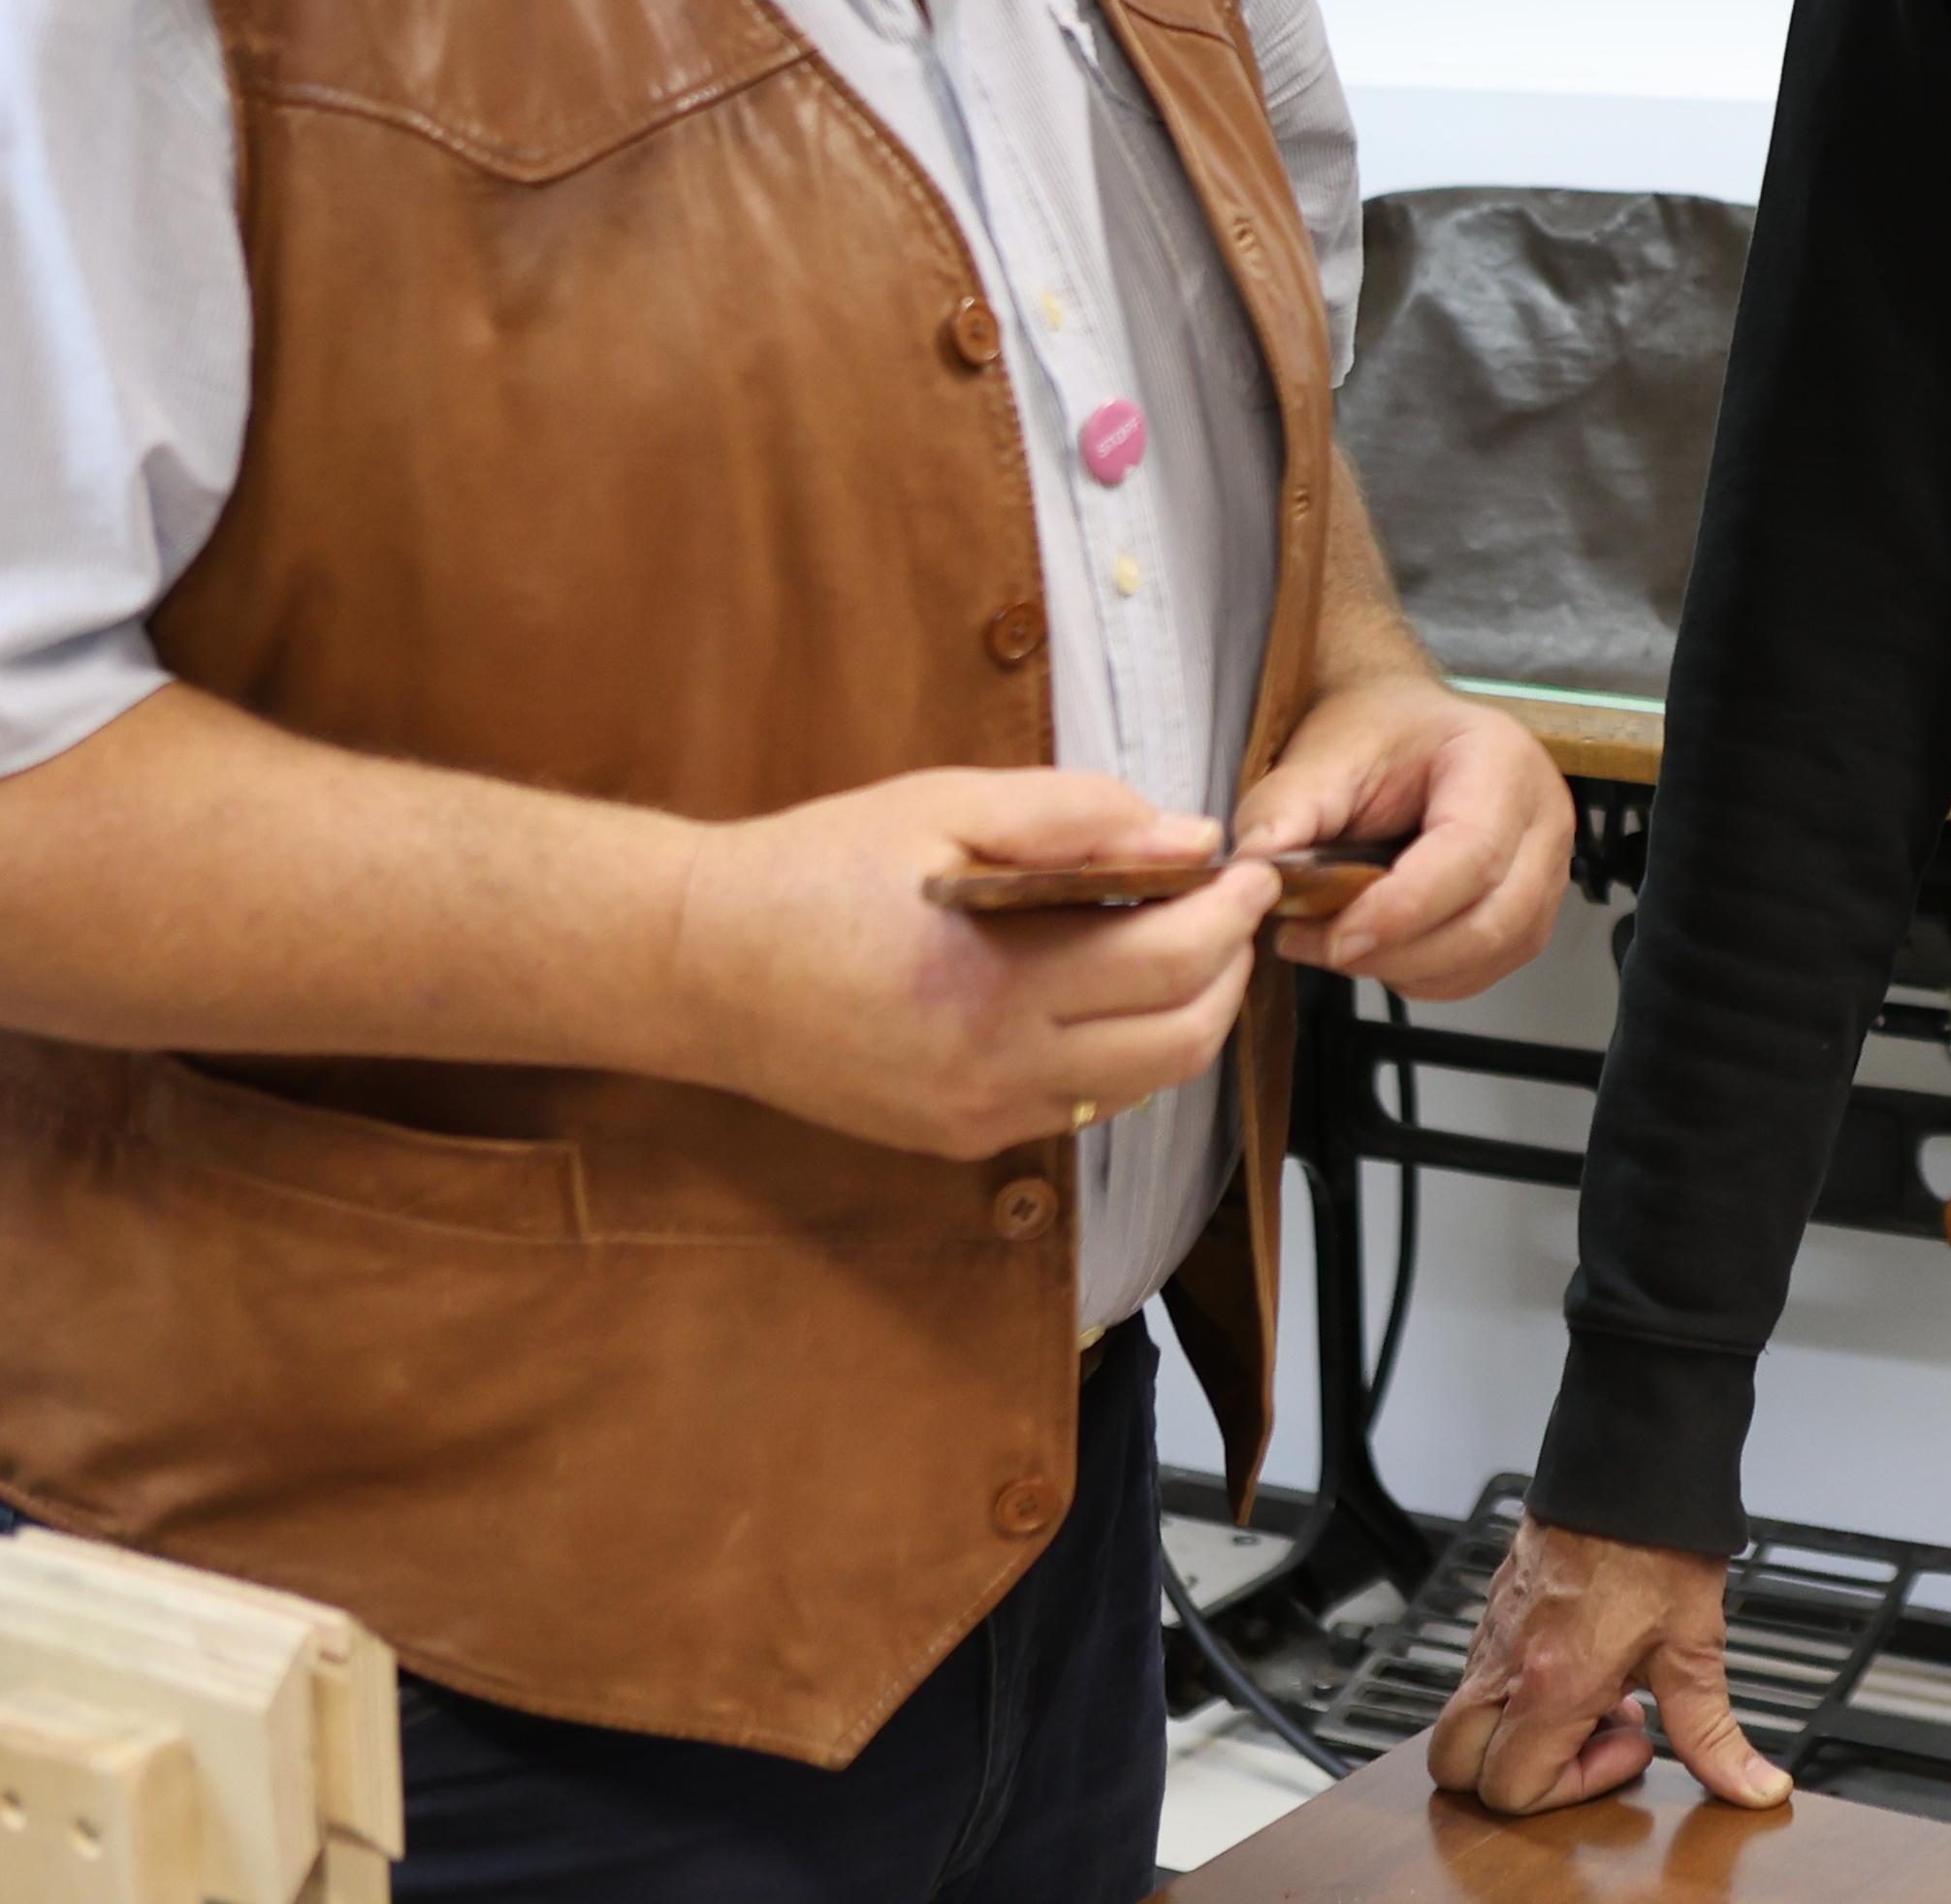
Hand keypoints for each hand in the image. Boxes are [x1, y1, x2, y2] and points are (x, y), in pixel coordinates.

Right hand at [663, 763, 1279, 1159]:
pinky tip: (1103, 989)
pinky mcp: (959, 1141)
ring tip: (1178, 941)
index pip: (1168, 964)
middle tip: (1231, 907)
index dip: (1231, 915)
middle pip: (1179, 1041)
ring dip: (1185, 1016)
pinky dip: (1122, 1050)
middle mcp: (990, 1072)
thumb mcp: (943, 809)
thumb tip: (1189, 840)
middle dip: (1227, 971)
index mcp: (989, 983)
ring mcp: (976, 1119)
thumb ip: (1075, 818)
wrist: (698, 968)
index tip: (1251, 869)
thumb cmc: (813, 873)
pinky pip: (1083, 1104)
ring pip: (1142, 1086)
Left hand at [1230, 673, 1572, 998]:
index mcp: (1500, 760)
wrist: (1405, 729)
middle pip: (1492, 918)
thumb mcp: (1319, 755)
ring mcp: (1547, 867)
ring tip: (1338, 944)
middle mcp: (1542, 815)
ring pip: (1492, 952)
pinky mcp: (1530, 909)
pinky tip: (1379, 950)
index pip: (1472, 853)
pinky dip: (1427, 975)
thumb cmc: (1374, 733)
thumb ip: (1282, 810)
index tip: (1336, 936)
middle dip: (1400, 952)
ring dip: (1410, 969)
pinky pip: (1487, 968)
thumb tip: (1251, 874)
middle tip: (1321, 947)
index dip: (1405, 909)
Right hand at [1426, 1518, 1788, 1814]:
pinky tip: (1581, 1661)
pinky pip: (1479, 1672)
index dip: (1571, 1789)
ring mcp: (1492, 1632)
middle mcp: (1505, 1663)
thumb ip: (1713, 1734)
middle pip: (1456, 1765)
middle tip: (1591, 1738)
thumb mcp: (1694, 1648)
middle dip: (1517, 1776)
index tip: (1630, 1742)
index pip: (1510, 1788)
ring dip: (1521, 1730)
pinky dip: (1517, 1691)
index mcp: (1550, 1684)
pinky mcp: (1497, 1605)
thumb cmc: (1660, 1544)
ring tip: (1593, 1696)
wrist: (1633, 1458)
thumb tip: (1756, 1789)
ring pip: (1462, 1718)